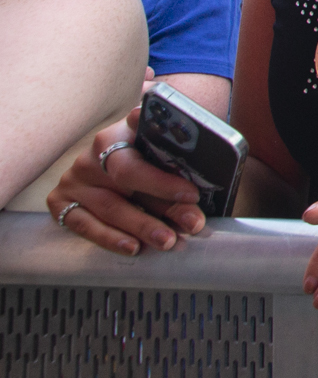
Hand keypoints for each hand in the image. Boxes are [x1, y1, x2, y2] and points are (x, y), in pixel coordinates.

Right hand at [47, 110, 206, 255]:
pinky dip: (110, 238)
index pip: (145, 150)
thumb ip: (179, 165)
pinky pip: (84, 224)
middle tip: (193, 222)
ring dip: (141, 226)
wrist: (110, 161)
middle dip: (164, 203)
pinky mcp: (60, 200)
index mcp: (123, 131)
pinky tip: (132, 247)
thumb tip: (198, 199)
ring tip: (168, 241)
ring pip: (110, 205)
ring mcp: (75, 177)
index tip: (193, 193)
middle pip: (129, 178)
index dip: (166, 173)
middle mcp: (94, 152)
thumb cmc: (147, 157)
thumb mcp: (162, 152)